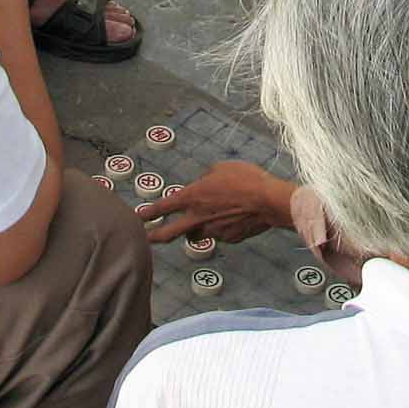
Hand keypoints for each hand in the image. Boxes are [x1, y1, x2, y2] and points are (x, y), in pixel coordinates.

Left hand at [136, 161, 296, 243]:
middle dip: (155, 237)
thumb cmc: (246, 180)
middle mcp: (198, 217)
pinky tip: (232, 218)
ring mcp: (212, 231)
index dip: (148, 213)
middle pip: (169, 233)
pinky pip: (218, 234)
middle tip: (147, 239)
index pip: (163, 207)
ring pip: (196, 234)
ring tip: (201, 222)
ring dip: (194, 230)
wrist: (269, 201)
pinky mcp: (228, 239)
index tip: (139, 216)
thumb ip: (206, 177)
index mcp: (193, 197)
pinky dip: (220, 228)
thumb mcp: (221, 168)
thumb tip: (203, 183)